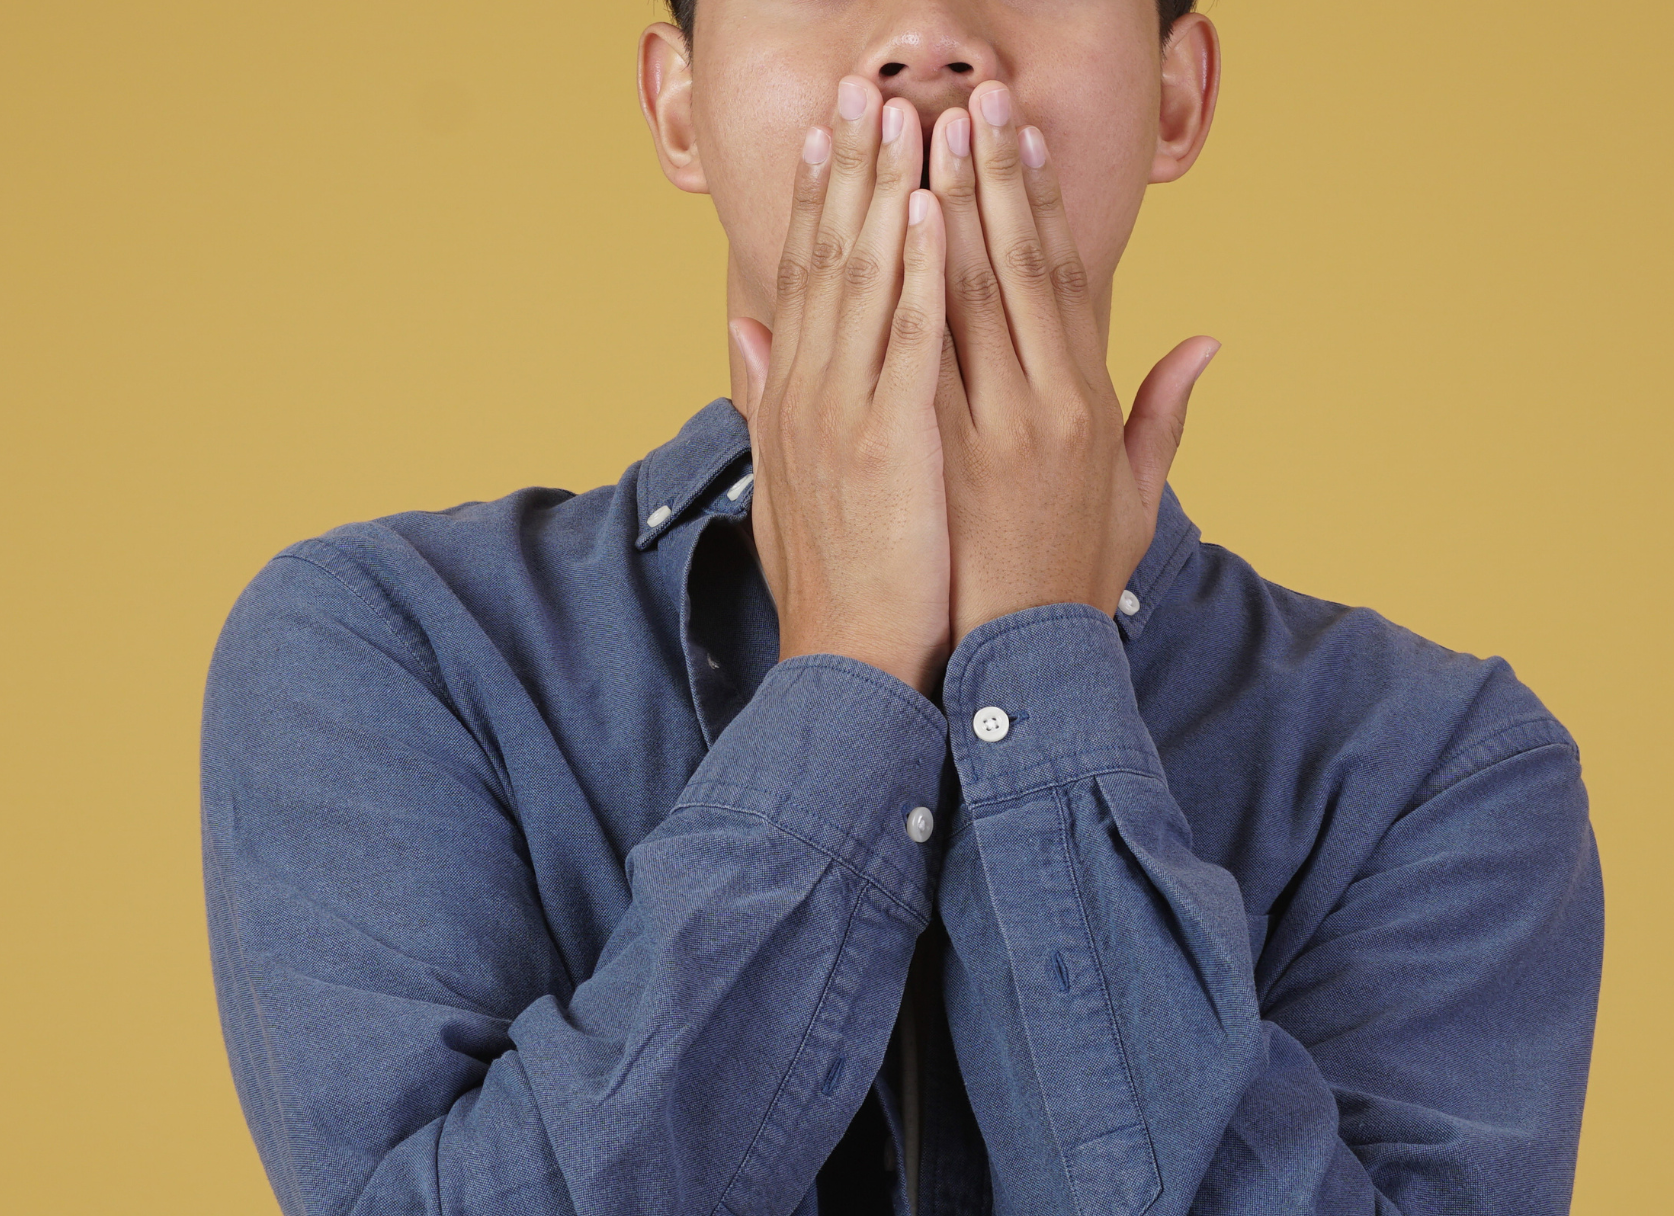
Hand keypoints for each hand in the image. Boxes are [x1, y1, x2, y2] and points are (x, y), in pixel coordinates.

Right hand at [727, 77, 954, 694]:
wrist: (850, 669)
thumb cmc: (837, 587)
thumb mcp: (782, 483)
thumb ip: (764, 401)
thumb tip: (743, 336)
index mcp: (794, 397)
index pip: (808, 273)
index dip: (823, 196)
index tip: (836, 130)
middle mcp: (809, 391)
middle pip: (831, 255)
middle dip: (852, 167)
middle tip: (867, 89)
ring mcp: (845, 412)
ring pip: (867, 278)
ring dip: (888, 190)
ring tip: (908, 117)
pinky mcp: (887, 441)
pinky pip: (908, 338)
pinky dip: (919, 271)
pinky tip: (931, 212)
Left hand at [925, 82, 1219, 642]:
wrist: (1025, 670)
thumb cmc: (1072, 583)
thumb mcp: (1136, 499)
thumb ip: (1163, 415)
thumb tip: (1203, 342)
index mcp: (1086, 405)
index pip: (1064, 277)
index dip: (1042, 200)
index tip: (1020, 135)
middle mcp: (1046, 404)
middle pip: (1015, 265)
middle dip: (991, 175)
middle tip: (969, 98)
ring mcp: (995, 428)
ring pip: (968, 294)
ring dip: (945, 206)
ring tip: (923, 132)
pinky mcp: (950, 456)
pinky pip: (927, 355)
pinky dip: (915, 285)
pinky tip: (897, 226)